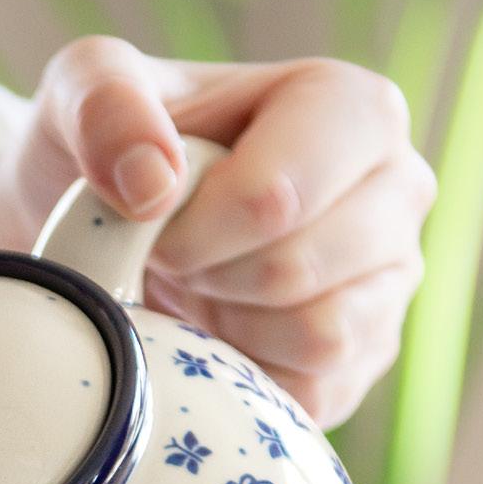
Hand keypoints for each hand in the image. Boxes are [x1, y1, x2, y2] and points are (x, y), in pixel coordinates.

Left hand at [0, 40, 435, 428]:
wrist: (109, 229)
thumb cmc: (114, 149)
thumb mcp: (86, 88)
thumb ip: (104, 104)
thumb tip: (152, 184)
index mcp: (352, 109)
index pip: (276, 198)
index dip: (194, 230)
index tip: (151, 227)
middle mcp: (396, 191)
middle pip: (294, 271)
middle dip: (208, 278)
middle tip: (173, 259)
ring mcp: (388, 283)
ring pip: (319, 338)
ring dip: (231, 329)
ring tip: (201, 292)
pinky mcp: (360, 362)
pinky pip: (312, 395)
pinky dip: (249, 380)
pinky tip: (220, 339)